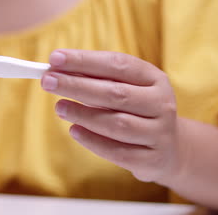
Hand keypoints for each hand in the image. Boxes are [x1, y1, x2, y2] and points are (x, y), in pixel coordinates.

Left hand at [41, 49, 184, 183]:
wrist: (170, 148)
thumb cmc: (136, 109)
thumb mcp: (124, 87)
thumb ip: (95, 78)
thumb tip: (57, 69)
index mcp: (153, 78)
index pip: (117, 64)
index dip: (85, 60)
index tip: (55, 58)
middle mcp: (161, 103)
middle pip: (115, 93)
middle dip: (77, 85)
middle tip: (48, 81)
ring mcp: (158, 133)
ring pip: (116, 123)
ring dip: (83, 114)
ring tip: (59, 107)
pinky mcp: (151, 159)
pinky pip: (117, 151)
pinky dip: (92, 140)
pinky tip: (74, 130)